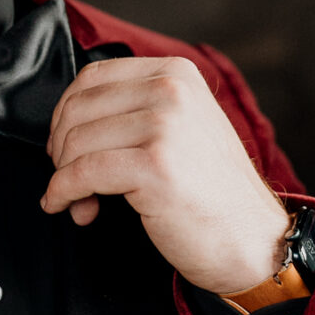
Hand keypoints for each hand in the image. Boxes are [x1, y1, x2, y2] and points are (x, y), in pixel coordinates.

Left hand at [42, 56, 289, 294]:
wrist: (254, 241)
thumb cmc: (213, 193)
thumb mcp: (183, 127)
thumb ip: (137, 109)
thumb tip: (69, 121)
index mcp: (176, 73)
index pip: (92, 77)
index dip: (66, 115)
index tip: (66, 147)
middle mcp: (172, 90)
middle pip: (78, 109)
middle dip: (61, 149)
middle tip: (70, 180)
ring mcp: (165, 126)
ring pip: (76, 142)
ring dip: (64, 177)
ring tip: (81, 201)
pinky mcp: (156, 166)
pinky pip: (83, 173)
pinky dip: (64, 193)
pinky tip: (72, 208)